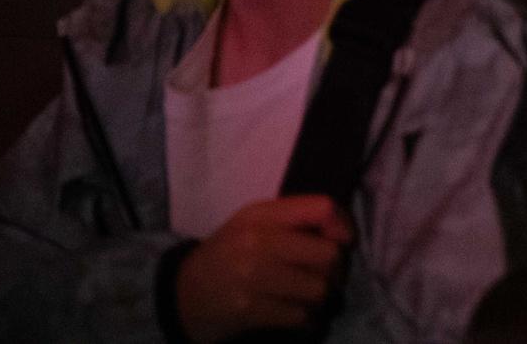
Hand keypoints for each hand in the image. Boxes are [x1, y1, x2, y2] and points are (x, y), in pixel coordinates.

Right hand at [173, 195, 352, 342]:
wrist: (182, 292)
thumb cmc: (229, 253)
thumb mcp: (254, 223)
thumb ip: (294, 219)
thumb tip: (342, 232)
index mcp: (263, 215)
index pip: (323, 208)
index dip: (343, 226)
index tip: (344, 241)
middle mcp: (259, 242)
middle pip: (329, 255)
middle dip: (336, 270)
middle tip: (327, 276)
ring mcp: (252, 277)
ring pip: (318, 289)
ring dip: (320, 298)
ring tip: (310, 297)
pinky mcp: (248, 310)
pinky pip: (299, 316)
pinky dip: (307, 319)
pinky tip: (300, 315)